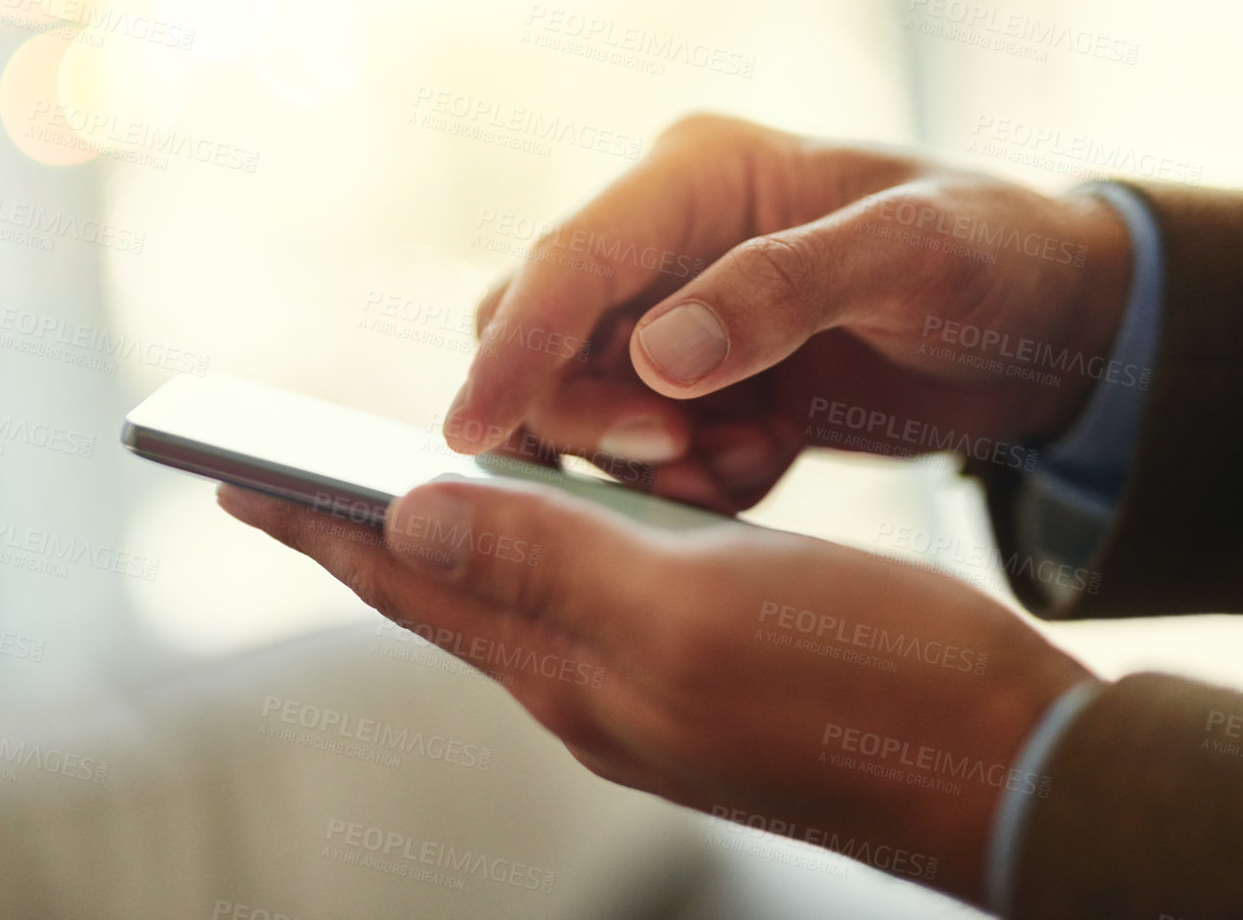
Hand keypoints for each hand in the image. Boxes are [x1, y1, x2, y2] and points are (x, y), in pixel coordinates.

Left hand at [216, 476, 1093, 906]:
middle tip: (284, 474)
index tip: (231, 476)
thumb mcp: (692, 610)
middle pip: (446, 592)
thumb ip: (546, 565)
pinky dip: (552, 540)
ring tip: (394, 484)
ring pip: (518, 594)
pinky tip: (558, 513)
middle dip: (361, 528)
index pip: (409, 583)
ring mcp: (652, 688)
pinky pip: (596, 597)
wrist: (1011, 768)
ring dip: (451, 531)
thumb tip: (409, 514)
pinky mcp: (712, 671)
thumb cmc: (870, 683)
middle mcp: (591, 689)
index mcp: (570, 671)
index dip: (318, 525)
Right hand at [446, 114, 1133, 511]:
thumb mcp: (915, 255)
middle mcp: (663, 244)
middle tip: (677, 456)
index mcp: (697, 176)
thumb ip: (785, 291)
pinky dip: (685, 484)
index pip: (569, 259)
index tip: (468, 431)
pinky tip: (759, 466)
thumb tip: (660, 356)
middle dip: (584, 415)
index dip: (514, 345)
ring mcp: (675, 320)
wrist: (1055, 329)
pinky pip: (640, 456)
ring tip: (744, 461)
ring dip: (640, 461)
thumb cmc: (999, 255)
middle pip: (543, 337)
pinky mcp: (697, 390)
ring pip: (579, 407)